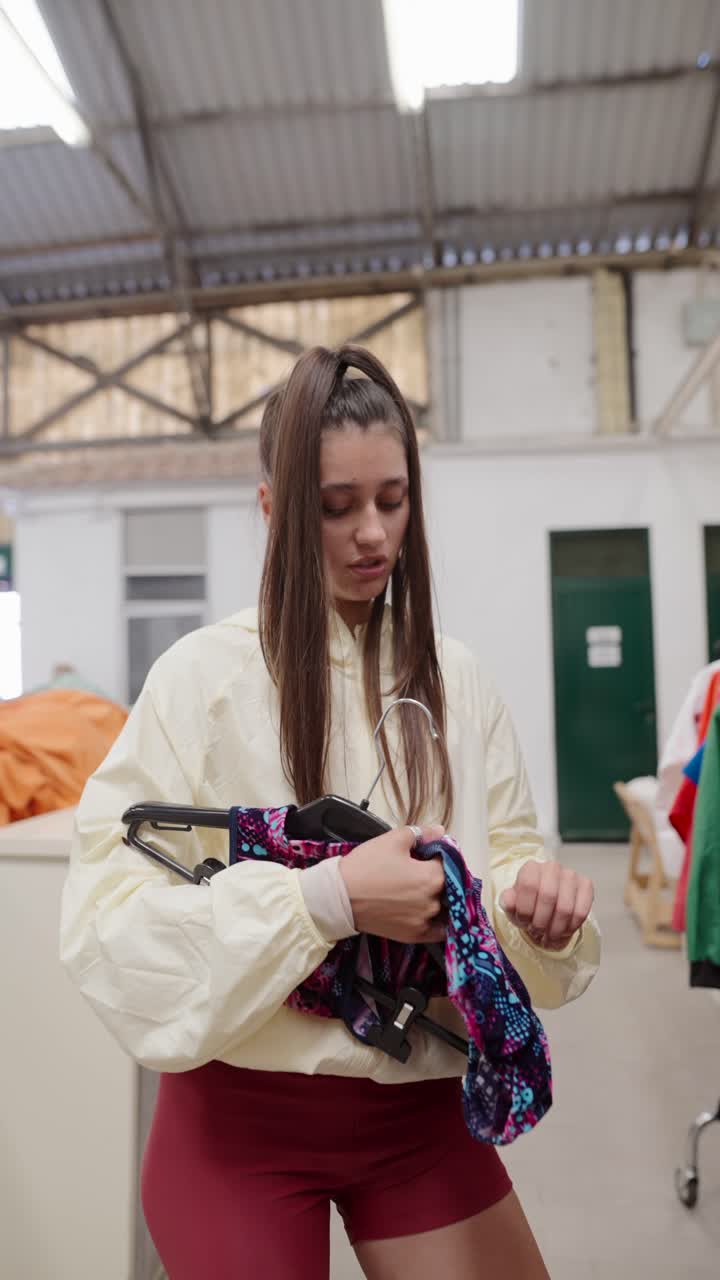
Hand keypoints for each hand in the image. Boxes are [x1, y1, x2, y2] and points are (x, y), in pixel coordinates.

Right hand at [339, 824, 446, 943]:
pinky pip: (437, 931)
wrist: (339, 897)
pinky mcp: (414, 936)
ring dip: (439, 899)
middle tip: (421, 872)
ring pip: (444, 908)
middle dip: (439, 877)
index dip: (439, 856)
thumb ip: (421, 833)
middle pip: (447, 887)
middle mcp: (433, 901)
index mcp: (432, 877)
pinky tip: (430, 914)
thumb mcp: (392, 840)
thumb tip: (440, 832)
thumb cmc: (365, 866)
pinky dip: (438, 922)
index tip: (429, 854)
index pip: (448, 863)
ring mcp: (424, 921)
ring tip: (421, 891)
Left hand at [499, 859, 593, 950]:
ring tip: (549, 935)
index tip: (524, 921)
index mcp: (531, 868)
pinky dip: (570, 928)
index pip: (529, 885)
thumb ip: (508, 903)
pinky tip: (562, 931)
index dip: (526, 909)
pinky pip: (581, 912)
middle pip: (548, 897)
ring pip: (565, 908)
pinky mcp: (586, 885)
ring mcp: (571, 875)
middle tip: (537, 932)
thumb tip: (508, 901)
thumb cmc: (528, 904)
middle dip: (541, 922)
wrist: (546, 905)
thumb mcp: (513, 906)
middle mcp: (552, 867)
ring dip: (555, 929)